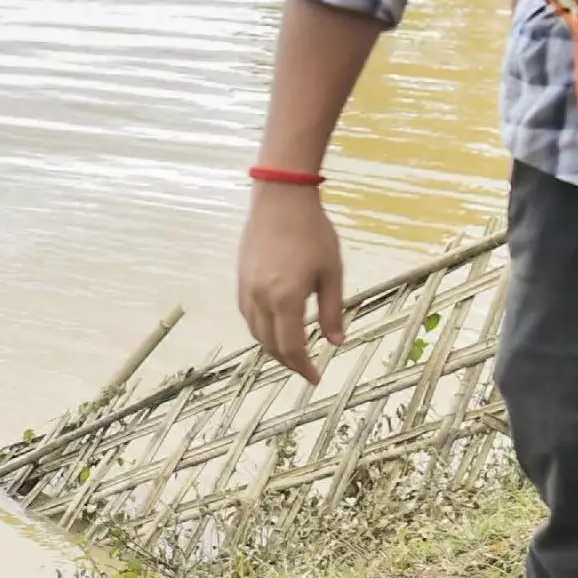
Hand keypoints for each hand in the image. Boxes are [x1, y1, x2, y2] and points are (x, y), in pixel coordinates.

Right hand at [236, 182, 344, 382]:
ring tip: (291, 353)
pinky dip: (260, 329)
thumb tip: (337, 341)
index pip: (291, 346)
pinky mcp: (241, 278)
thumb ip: (333, 311)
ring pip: (255, 332)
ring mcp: (246, 288)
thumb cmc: (313, 232)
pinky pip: (247, 314)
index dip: (303, 366)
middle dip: (288, 362)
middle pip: (270, 344)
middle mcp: (261, 298)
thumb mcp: (332, 273)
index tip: (316, 378)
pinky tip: (274, 328)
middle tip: (306, 369)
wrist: (281, 199)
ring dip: (272, 347)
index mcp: (286, 298)